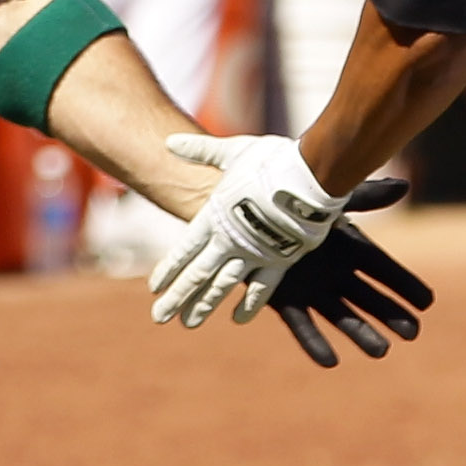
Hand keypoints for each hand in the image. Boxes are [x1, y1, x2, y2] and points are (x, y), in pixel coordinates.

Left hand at [150, 132, 347, 327]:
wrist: (311, 176)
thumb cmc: (272, 160)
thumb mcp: (232, 152)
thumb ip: (200, 152)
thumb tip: (168, 142)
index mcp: (215, 216)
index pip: (184, 250)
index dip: (169, 270)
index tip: (154, 288)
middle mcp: (230, 240)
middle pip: (197, 275)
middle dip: (177, 297)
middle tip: (160, 317)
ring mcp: (255, 253)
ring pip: (223, 286)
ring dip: (204, 305)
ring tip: (188, 323)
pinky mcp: (281, 260)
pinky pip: (263, 289)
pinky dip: (250, 305)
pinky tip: (237, 319)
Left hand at [266, 179, 433, 367]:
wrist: (248, 214)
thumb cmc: (291, 203)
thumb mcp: (330, 199)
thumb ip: (365, 196)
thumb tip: (405, 186)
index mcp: (349, 249)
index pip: (384, 271)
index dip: (404, 285)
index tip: (427, 302)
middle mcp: (335, 273)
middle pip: (369, 299)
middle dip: (390, 315)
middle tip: (412, 333)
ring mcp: (312, 290)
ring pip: (341, 316)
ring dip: (360, 333)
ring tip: (381, 351)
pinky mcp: (285, 301)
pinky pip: (302, 325)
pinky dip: (314, 343)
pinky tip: (330, 361)